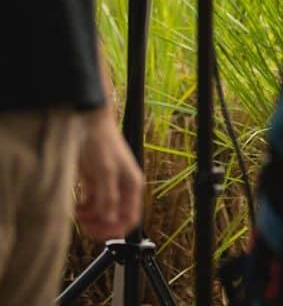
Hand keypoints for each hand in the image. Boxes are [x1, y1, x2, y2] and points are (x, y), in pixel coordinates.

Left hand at [74, 111, 143, 240]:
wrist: (88, 124)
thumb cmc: (101, 144)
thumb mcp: (105, 172)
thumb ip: (108, 197)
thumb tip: (110, 220)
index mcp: (132, 185)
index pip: (131, 218)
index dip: (116, 229)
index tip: (99, 232)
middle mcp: (122, 188)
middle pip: (115, 219)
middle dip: (100, 225)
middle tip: (85, 225)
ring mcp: (108, 186)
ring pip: (102, 215)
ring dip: (89, 219)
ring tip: (77, 214)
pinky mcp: (94, 184)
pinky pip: (91, 206)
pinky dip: (83, 211)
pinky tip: (75, 206)